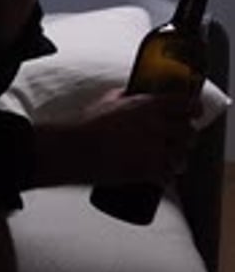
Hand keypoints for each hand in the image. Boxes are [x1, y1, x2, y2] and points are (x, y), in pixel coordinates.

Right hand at [75, 88, 196, 184]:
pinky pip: (168, 176)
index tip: (196, 112)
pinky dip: (167, 178)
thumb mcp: (105, 102)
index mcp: (147, 106)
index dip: (194, 109)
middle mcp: (155, 126)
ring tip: (172, 162)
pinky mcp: (148, 171)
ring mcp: (154, 150)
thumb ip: (121, 96)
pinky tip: (162, 178)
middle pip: (188, 132)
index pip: (185, 104)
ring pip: (182, 157)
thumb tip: (127, 93)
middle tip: (181, 140)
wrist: (76, 150)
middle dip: (187, 137)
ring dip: (179, 160)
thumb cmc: (86, 125)